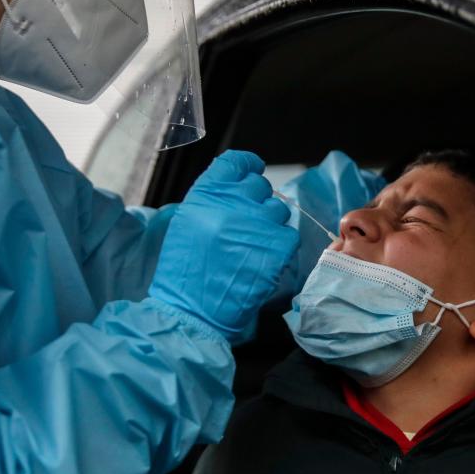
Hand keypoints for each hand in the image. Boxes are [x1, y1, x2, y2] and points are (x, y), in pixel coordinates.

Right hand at [150, 150, 298, 343]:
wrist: (193, 311)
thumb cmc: (185, 275)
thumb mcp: (188, 224)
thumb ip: (213, 201)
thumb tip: (239, 189)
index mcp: (206, 194)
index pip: (236, 162)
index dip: (248, 167)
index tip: (252, 173)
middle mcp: (232, 203)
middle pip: (260, 186)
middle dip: (258, 204)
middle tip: (247, 228)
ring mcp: (257, 224)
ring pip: (278, 211)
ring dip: (270, 227)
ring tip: (251, 250)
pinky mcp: (277, 246)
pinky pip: (289, 236)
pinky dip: (279, 249)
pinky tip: (261, 263)